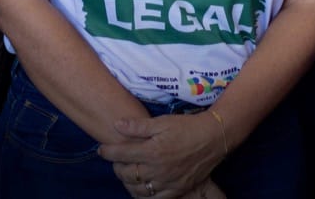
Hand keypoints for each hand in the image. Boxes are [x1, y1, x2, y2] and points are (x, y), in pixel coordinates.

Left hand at [102, 114, 225, 197]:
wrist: (212, 138)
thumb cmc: (186, 127)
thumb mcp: (161, 122)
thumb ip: (138, 126)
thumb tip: (117, 125)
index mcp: (152, 151)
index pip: (121, 154)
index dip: (108, 152)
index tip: (101, 150)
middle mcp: (158, 169)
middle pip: (128, 174)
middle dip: (117, 168)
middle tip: (115, 161)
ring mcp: (168, 182)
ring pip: (139, 189)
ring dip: (128, 182)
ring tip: (126, 173)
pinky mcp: (177, 189)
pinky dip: (144, 195)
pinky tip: (141, 188)